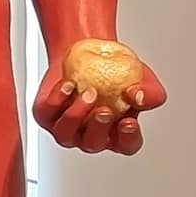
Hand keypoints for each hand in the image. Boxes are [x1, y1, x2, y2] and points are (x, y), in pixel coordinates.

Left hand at [33, 49, 165, 155]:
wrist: (89, 51)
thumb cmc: (117, 72)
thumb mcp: (144, 79)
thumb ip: (150, 93)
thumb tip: (139, 97)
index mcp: (117, 134)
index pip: (126, 145)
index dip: (128, 138)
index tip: (130, 121)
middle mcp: (90, 135)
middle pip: (93, 143)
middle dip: (98, 128)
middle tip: (105, 110)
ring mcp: (66, 128)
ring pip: (65, 134)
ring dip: (76, 116)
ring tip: (88, 93)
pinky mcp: (45, 114)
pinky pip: (47, 113)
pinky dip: (57, 99)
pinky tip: (68, 85)